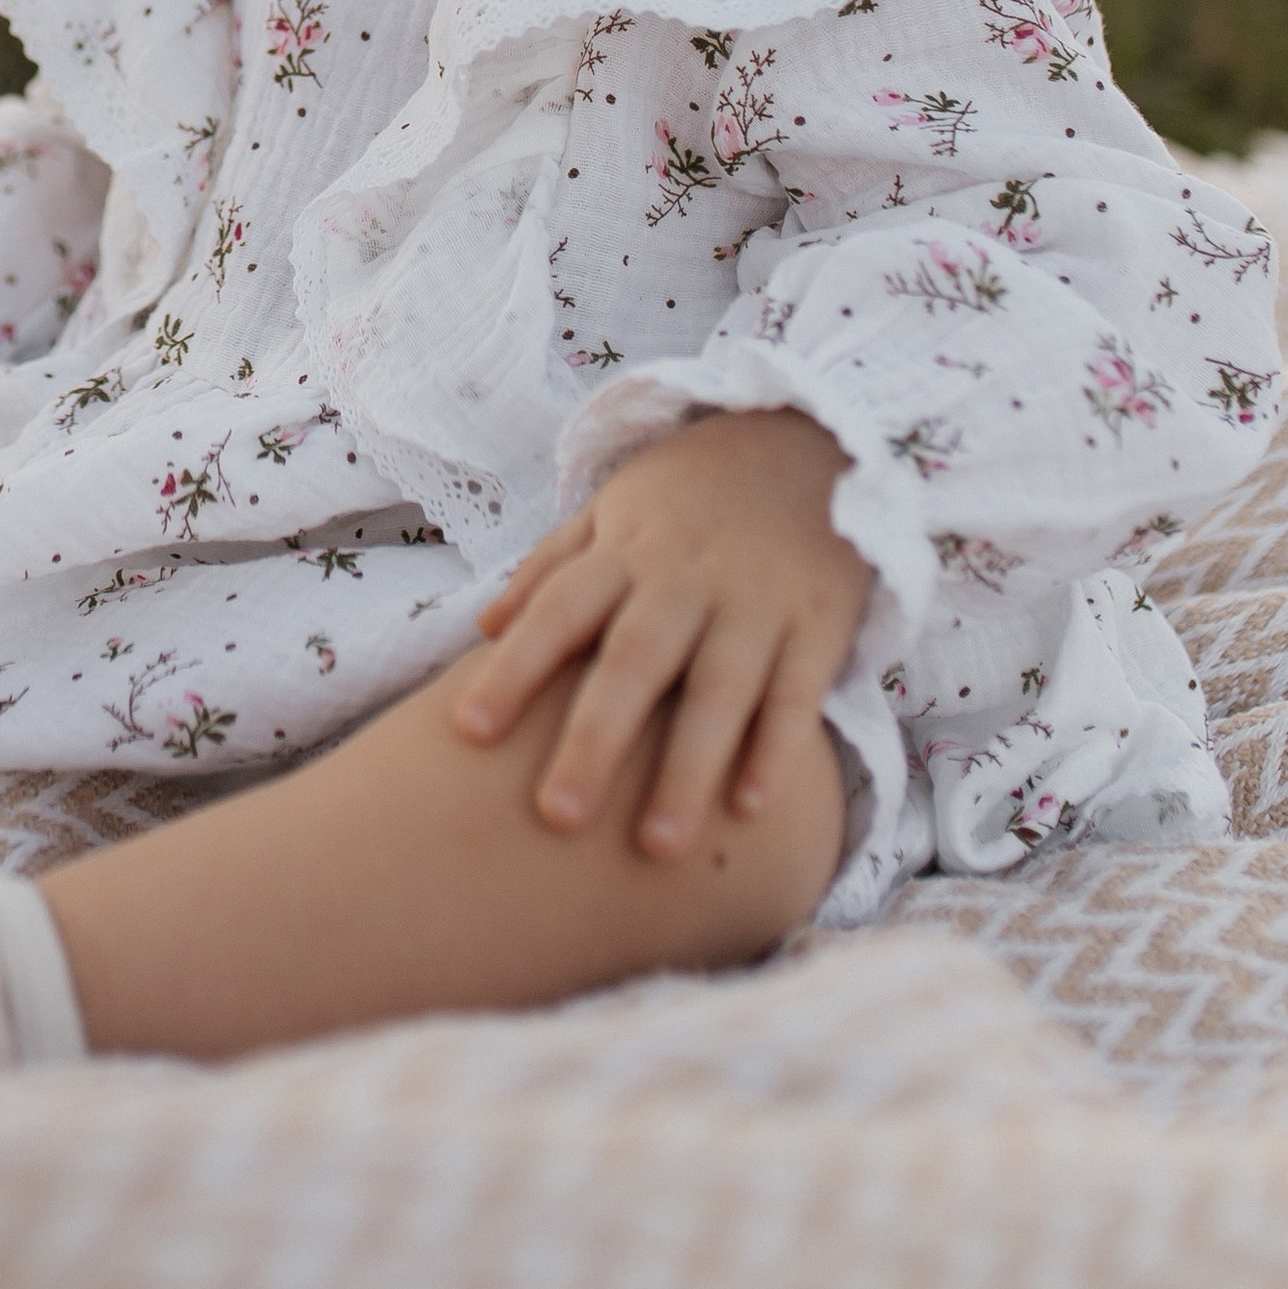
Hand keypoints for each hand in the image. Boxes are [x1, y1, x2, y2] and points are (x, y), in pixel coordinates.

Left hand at [456, 407, 871, 854]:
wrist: (813, 440)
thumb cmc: (694, 492)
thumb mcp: (615, 506)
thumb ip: (551, 567)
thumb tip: (482, 626)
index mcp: (627, 550)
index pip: (560, 611)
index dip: (515, 668)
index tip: (468, 732)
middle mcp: (686, 579)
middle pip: (635, 662)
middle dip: (596, 739)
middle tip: (556, 818)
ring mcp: (756, 603)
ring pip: (719, 691)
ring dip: (689, 768)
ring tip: (656, 847)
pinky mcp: (819, 622)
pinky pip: (797, 693)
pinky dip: (777, 748)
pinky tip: (752, 809)